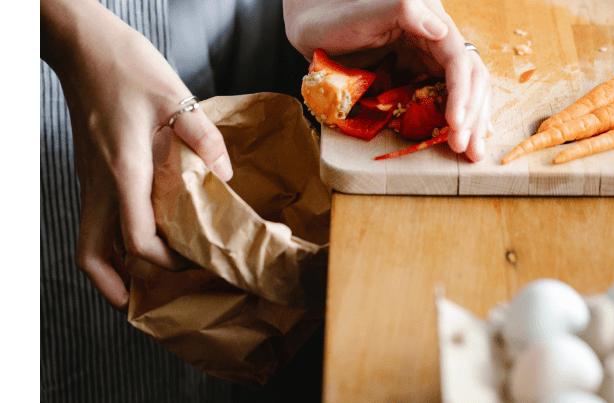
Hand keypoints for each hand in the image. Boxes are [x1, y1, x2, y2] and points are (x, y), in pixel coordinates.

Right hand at [41, 0, 232, 310]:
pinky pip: (95, 222)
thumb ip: (204, 139)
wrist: (85, 47)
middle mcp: (100, 185)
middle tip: (150, 303)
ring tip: (144, 283)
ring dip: (112, 270)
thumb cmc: (126, 68)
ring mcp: (90, 181)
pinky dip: (111, 242)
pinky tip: (140, 239)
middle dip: (119, 289)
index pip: (137, 240)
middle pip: (93, 258)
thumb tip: (225, 176)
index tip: (194, 262)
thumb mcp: (175, 97)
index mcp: (123, 171)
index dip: (165, 262)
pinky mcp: (92, 172)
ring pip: (89, 243)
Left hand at [284, 0, 491, 161]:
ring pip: (463, 89)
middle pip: (469, 77)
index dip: (462, 92)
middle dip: (472, 113)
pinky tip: (465, 134)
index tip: (455, 123)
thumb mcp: (365, 12)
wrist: (313, 29)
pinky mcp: (416, 75)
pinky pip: (444, 96)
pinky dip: (457, 116)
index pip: (458, 59)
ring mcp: (426, 58)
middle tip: (466, 148)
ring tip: (472, 151)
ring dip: (471, 121)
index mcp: (429, 21)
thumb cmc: (334, 18)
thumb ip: (403, 10)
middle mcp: (435, 39)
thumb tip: (441, 30)